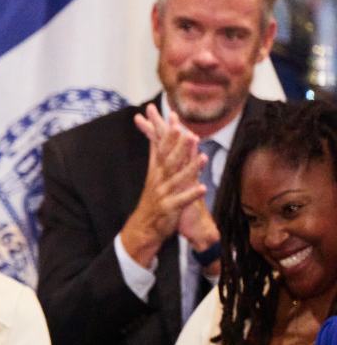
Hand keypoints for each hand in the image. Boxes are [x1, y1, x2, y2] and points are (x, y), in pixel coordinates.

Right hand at [121, 105, 206, 266]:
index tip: (174, 117)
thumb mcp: (152, 175)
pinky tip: (202, 188)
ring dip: (190, 168)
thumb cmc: (153, 199)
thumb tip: (154, 136)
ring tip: (202, 157)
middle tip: (189, 133)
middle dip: (179, 147)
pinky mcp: (168, 209)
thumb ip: (156, 156)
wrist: (143, 228)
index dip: (169, 133)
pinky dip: (191, 195)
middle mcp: (159, 180)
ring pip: (177, 179)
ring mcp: (163, 194)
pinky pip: (181, 201)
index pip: (162, 148)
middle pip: (169, 161)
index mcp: (156, 171)